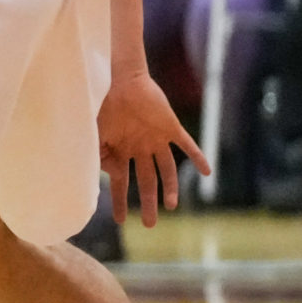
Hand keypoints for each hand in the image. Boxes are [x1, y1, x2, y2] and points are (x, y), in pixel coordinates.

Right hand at [98, 70, 208, 226]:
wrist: (120, 78)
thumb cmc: (103, 104)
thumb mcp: (95, 133)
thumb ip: (100, 155)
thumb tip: (114, 176)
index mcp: (122, 151)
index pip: (121, 183)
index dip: (120, 202)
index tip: (120, 221)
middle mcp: (141, 148)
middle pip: (147, 181)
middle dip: (148, 202)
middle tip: (150, 224)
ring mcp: (156, 139)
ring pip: (167, 168)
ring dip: (170, 187)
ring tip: (172, 205)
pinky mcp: (171, 127)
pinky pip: (187, 145)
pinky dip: (197, 158)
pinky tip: (207, 172)